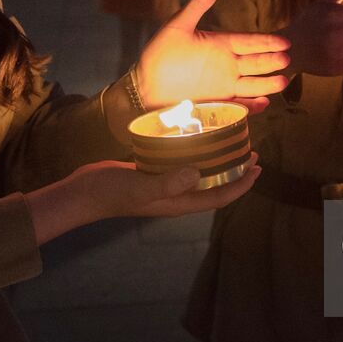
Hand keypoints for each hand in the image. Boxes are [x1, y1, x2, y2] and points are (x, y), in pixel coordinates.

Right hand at [27, 153, 261, 242]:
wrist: (84, 192)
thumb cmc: (113, 191)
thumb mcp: (142, 186)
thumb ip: (169, 182)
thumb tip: (198, 174)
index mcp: (179, 203)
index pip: (220, 196)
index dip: (241, 185)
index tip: (258, 168)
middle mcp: (176, 197)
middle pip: (214, 186)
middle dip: (235, 172)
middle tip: (251, 153)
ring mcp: (164, 186)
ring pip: (200, 175)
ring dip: (217, 162)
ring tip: (230, 145)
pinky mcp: (153, 174)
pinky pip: (181, 165)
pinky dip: (194, 154)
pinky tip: (195, 138)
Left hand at [134, 0, 289, 113]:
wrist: (143, 86)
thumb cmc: (159, 54)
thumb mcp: (178, 25)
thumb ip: (198, 4)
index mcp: (220, 44)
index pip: (250, 41)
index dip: (267, 42)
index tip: (284, 41)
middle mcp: (226, 65)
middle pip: (256, 63)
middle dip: (271, 61)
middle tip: (286, 60)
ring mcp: (223, 85)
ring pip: (252, 84)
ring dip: (267, 84)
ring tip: (283, 81)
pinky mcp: (217, 103)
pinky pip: (238, 105)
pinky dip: (251, 106)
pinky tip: (264, 103)